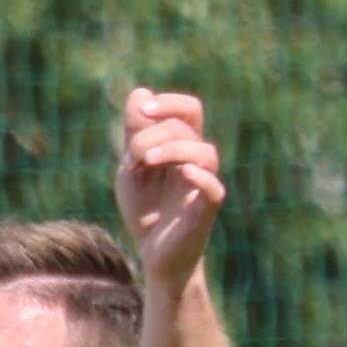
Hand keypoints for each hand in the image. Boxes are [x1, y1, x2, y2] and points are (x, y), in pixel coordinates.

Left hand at [115, 87, 225, 293]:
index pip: (189, 110)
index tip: (143, 111)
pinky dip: (201, 178)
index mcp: (182, 146)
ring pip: (205, 153)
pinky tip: (183, 173)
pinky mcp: (204, 211)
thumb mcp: (132, 168)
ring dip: (173, 149)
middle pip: (189, 127)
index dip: (169, 103)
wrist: (151, 254)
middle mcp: (197, 161)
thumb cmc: (145, 209)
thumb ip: (136, 134)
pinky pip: (214, 189)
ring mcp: (203, 185)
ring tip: (145, 161)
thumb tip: (140, 92)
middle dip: (156, 132)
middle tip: (134, 154)